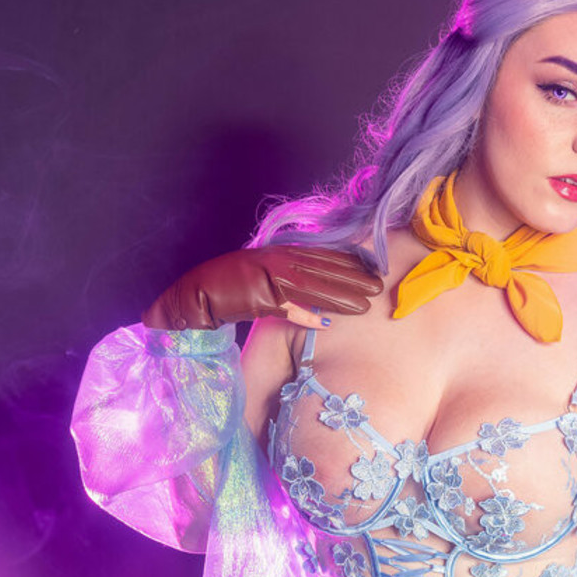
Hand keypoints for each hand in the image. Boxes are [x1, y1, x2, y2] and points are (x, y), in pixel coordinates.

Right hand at [142, 246, 383, 330]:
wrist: (198, 292)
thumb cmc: (229, 285)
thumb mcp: (265, 280)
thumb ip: (293, 291)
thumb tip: (320, 310)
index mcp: (279, 253)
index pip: (320, 255)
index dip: (347, 261)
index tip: (370, 266)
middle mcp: (277, 262)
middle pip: (323, 268)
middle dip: (352, 277)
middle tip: (378, 284)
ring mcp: (268, 279)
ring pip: (313, 286)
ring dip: (340, 295)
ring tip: (366, 303)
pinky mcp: (259, 298)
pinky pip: (287, 308)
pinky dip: (306, 315)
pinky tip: (327, 322)